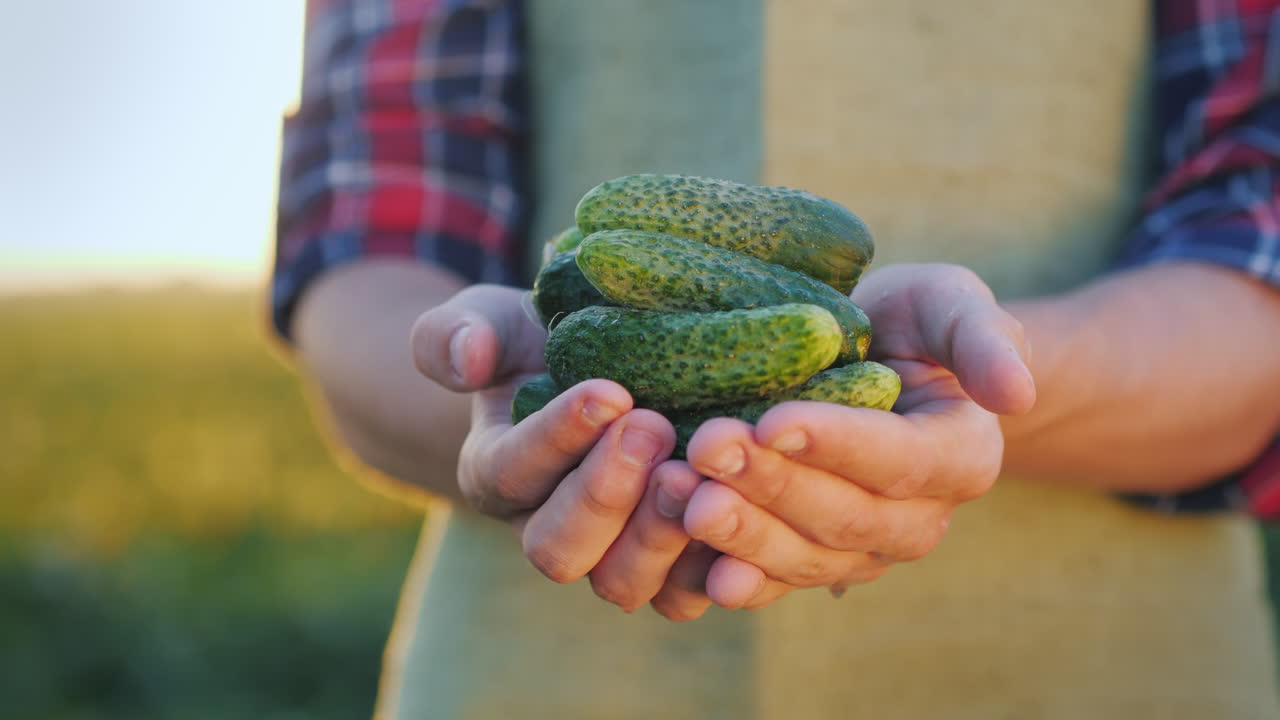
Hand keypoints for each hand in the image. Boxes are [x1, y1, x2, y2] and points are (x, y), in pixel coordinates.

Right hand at [411, 284, 692, 600]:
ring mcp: (608, 557)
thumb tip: (466, 358)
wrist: (599, 373)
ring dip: (658, 535)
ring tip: (695, 472)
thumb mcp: (491, 322)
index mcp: (497, 472)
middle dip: (606, 492)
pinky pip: (684, 594)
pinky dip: (712, 567)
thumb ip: (454, 334)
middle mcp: (545, 527)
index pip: (512, 471)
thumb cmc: (540, 345)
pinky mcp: (668, 569)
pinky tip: (740, 512)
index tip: (609, 392)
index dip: (558, 437)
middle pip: (558, 548)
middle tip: (654, 427)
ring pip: (620, 583)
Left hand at [656, 263, 1034, 614]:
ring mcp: (862, 552)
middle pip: (844, 516)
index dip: (838, 444)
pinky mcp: (810, 562)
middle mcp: (918, 519)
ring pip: (804, 558)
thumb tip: (1017, 394)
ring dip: (741, 534)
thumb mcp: (951, 303)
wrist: (870, 362)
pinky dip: (731, 576)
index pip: (900, 459)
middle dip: (771, 486)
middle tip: (706, 449)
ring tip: (682, 497)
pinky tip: (691, 563)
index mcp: (960, 456)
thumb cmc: (911, 324)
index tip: (773, 419)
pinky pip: (773, 581)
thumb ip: (985, 338)